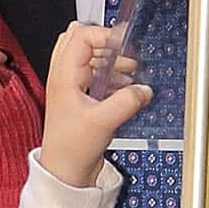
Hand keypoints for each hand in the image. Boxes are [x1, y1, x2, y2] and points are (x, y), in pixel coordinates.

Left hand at [36, 23, 151, 188]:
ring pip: (87, 55)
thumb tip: (144, 88)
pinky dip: (108, 73)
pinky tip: (123, 87)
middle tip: (124, 56)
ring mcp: (70, 84)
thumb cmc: (71, 149)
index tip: (125, 47)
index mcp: (64, 75)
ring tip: (128, 73)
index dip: (105, 36)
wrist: (64, 172)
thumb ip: (127, 101)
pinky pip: (92, 72)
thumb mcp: (103, 122)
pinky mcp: (78, 96)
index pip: (82, 36)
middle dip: (106, 43)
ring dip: (109, 59)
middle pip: (80, 39)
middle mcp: (64, 75)